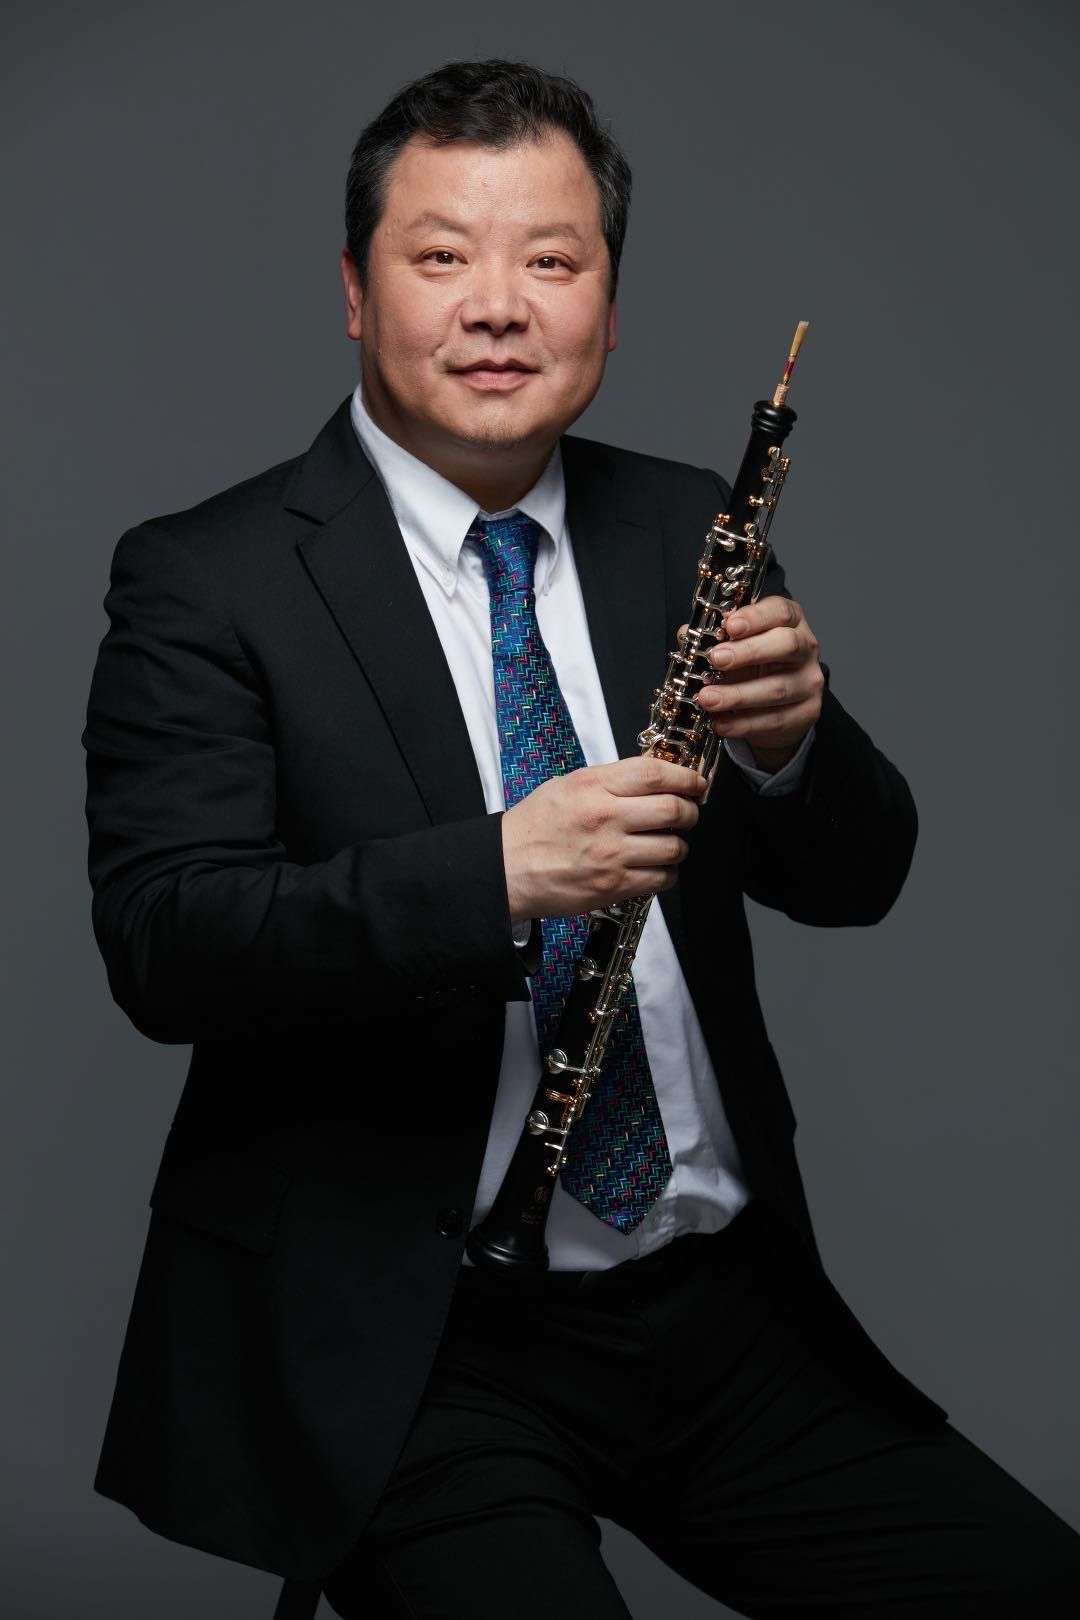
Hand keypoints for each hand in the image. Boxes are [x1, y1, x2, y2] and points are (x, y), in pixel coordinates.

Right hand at [501, 757, 706, 923]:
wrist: (506, 870)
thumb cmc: (533, 828)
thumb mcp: (567, 786)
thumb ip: (610, 780)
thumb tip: (653, 778)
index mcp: (593, 786)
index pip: (655, 773)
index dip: (686, 777)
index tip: (694, 783)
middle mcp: (605, 817)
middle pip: (673, 809)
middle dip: (690, 811)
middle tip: (687, 812)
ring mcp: (611, 854)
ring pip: (673, 847)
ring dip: (678, 845)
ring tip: (667, 843)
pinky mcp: (613, 885)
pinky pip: (661, 878)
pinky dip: (666, 873)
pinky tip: (654, 866)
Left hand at [691, 596, 823, 771]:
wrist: (776, 705)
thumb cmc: (753, 665)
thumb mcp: (734, 645)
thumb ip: (713, 637)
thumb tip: (686, 634)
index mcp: (790, 621)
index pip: (780, 612)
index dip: (755, 617)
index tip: (730, 625)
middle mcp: (805, 648)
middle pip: (786, 645)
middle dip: (748, 652)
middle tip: (716, 659)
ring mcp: (808, 682)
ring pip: (778, 688)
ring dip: (738, 695)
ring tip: (708, 699)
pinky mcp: (807, 712)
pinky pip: (775, 720)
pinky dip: (743, 724)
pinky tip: (721, 723)